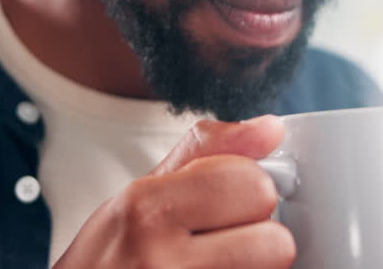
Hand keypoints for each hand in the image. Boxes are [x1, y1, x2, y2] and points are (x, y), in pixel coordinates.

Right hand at [53, 115, 294, 268]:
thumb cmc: (107, 260)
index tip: (230, 202)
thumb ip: (207, 152)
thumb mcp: (140, 195)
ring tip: (217, 267)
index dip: (249, 191)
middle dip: (260, 241)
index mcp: (147, 208)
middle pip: (275, 242)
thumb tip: (270, 128)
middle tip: (226, 246)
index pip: (252, 184)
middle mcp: (160, 258)